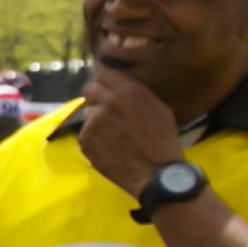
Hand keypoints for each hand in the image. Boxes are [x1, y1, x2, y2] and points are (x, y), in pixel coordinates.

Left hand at [72, 66, 183, 198]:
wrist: (155, 173)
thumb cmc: (162, 142)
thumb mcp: (159, 109)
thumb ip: (136, 94)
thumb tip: (119, 85)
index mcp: (130, 91)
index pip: (103, 73)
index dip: (103, 81)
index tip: (104, 88)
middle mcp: (109, 102)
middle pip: (89, 89)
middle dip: (94, 96)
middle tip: (104, 109)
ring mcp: (94, 121)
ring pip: (87, 113)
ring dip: (96, 121)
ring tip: (114, 136)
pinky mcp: (85, 139)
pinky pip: (85, 133)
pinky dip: (94, 139)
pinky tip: (109, 148)